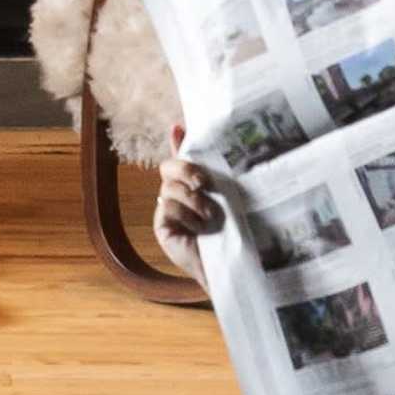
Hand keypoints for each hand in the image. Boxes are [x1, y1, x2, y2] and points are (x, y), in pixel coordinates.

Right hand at [152, 126, 224, 268]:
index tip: (178, 127)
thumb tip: (212, 151)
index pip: (181, 155)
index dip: (177, 140)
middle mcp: (178, 192)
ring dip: (192, 199)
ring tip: (210, 215)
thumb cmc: (232, 232)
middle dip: (185, 168)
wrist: (227, 266)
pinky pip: (166, 207)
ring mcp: (167, 208)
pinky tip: (199, 229)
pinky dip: (186, 215)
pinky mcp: (162, 225)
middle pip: (169, 166)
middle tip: (204, 182)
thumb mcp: (230, 199)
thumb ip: (220, 175)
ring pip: (169, 187)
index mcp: (194, 182)